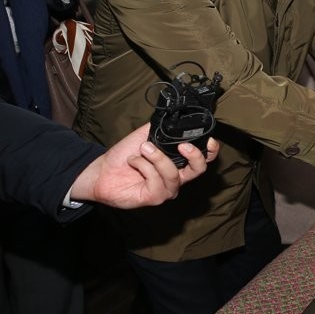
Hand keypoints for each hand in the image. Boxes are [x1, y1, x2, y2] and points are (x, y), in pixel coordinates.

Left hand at [71, 124, 219, 208]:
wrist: (103, 171)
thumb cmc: (125, 155)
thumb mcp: (146, 135)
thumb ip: (162, 127)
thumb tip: (175, 116)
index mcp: (180, 162)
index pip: (205, 157)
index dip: (211, 149)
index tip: (206, 138)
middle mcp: (178, 176)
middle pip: (199, 169)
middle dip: (194, 155)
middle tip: (182, 145)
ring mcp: (167, 189)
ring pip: (173, 173)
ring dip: (157, 157)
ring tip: (143, 149)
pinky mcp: (155, 198)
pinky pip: (156, 180)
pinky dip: (144, 166)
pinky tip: (134, 161)